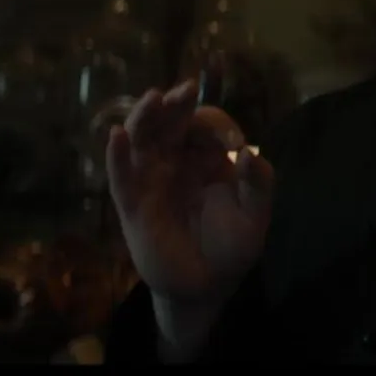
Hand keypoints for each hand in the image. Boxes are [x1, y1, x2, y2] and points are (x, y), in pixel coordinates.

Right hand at [107, 80, 272, 308]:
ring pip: (142, 139)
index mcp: (209, 155)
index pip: (208, 123)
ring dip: (145, 117)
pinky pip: (121, 177)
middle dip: (177, 103)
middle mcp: (178, 160)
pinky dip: (116, 156)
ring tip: (153, 99)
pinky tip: (117, 136)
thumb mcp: (255, 214)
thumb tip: (252, 152)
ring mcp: (153, 179)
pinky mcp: (133, 204)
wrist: (209, 285)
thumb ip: (259, 184)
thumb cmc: (233, 244)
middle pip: (171, 121)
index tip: (234, 144)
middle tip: (185, 89)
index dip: (218, 124)